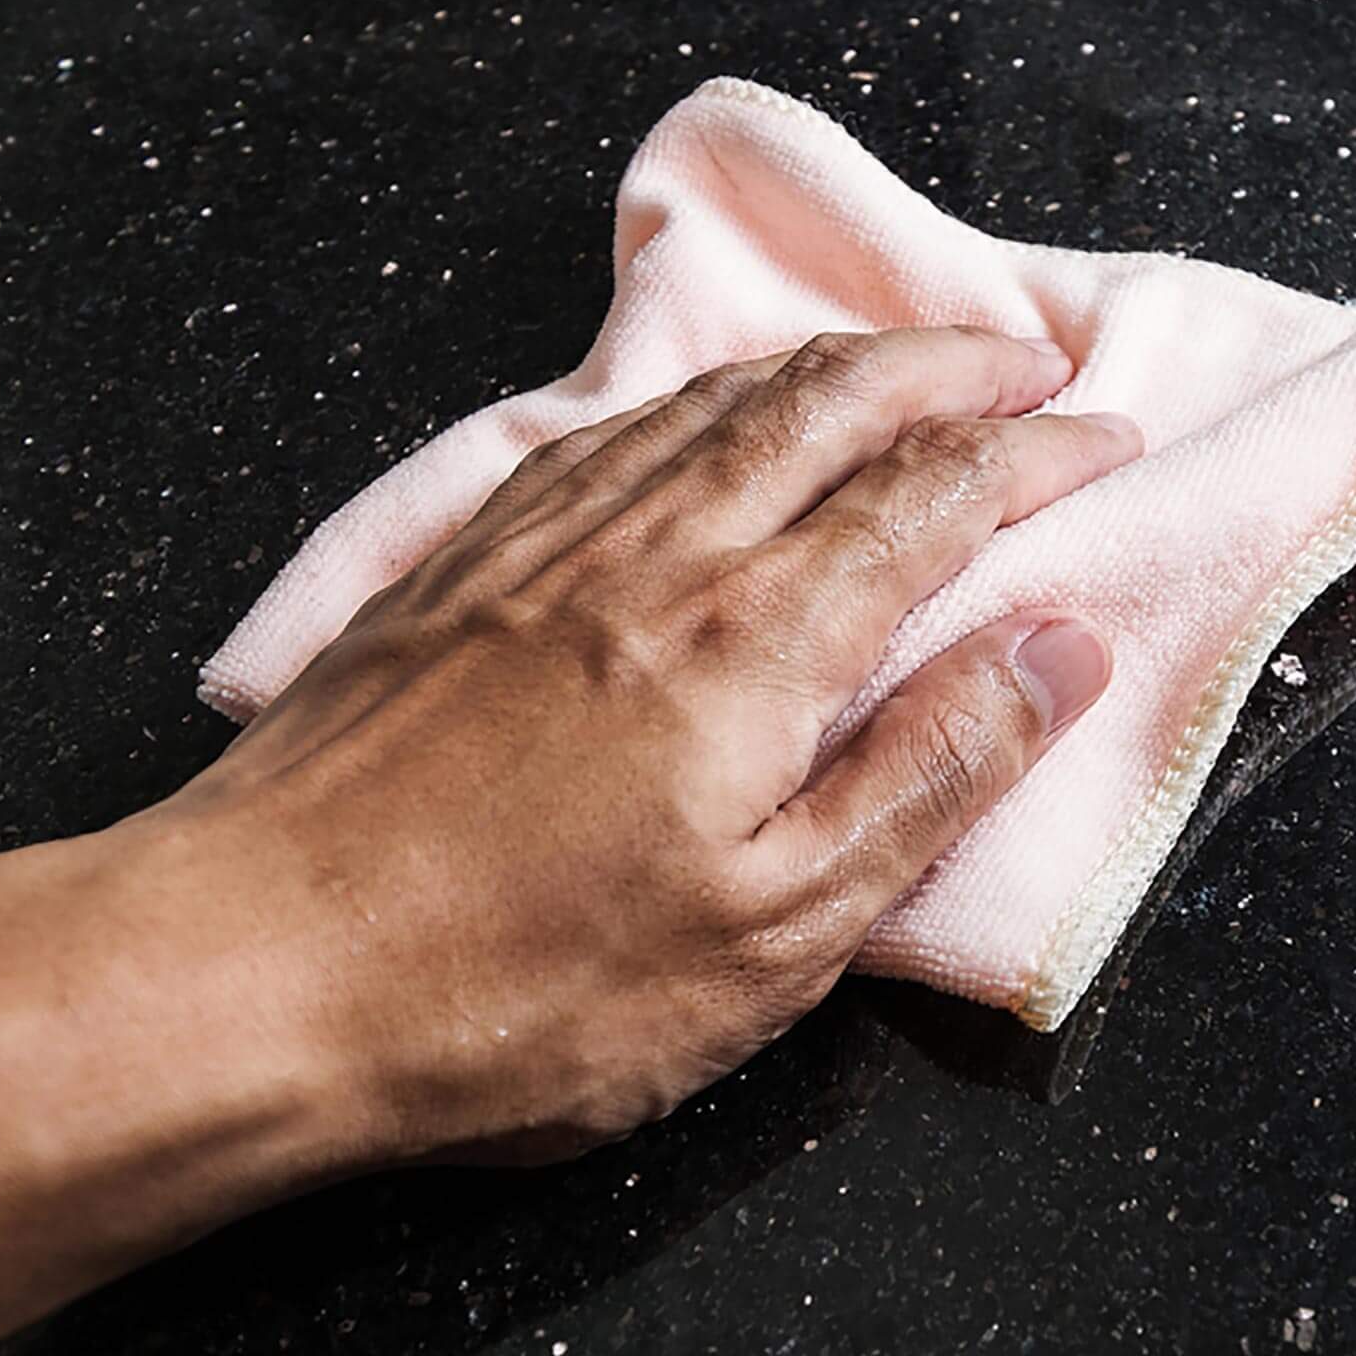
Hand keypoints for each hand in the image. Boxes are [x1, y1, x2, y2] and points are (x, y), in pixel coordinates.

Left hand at [159, 327, 1134, 1162]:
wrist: (250, 969)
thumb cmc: (522, 990)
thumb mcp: (778, 931)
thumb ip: (930, 772)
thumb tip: (1060, 648)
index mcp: (756, 642)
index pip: (935, 495)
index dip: (1037, 455)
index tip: (1104, 442)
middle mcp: (658, 554)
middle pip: (832, 403)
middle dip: (948, 368)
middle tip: (1025, 368)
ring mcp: (547, 546)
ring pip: (720, 400)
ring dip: (834, 366)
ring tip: (900, 369)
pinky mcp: (463, 566)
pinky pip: (614, 430)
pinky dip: (704, 399)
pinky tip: (709, 420)